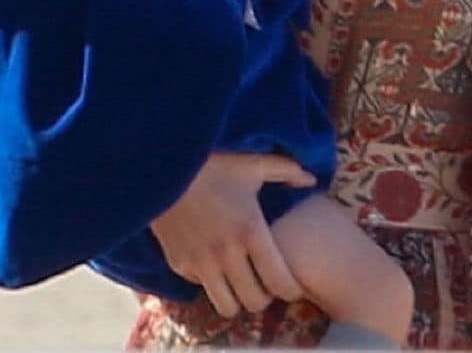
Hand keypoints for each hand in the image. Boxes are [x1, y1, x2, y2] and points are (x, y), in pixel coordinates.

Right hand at [150, 152, 316, 315]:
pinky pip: (202, 288)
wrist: (159, 166)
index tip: (291, 284)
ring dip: (237, 298)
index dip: (291, 291)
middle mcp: (226, 253)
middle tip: (264, 282)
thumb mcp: (250, 164)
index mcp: (250, 232)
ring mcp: (200, 262)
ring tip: (239, 282)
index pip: (281, 283)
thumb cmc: (210, 164)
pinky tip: (213, 264)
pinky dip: (211, 282)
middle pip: (256, 302)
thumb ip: (286, 170)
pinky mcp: (179, 263)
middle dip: (264, 296)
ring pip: (228, 307)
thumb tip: (312, 180)